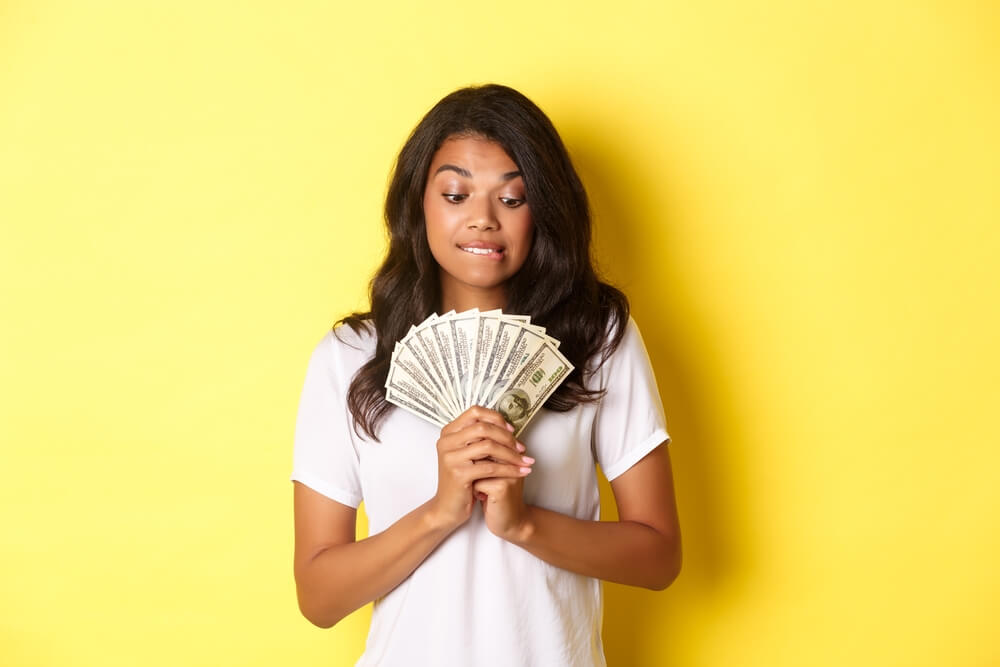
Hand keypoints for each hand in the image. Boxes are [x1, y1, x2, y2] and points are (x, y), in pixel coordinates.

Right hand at [429, 406, 532, 532]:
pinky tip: (520, 472)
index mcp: (448, 433)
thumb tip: (507, 426)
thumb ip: (479, 438)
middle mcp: (446, 442)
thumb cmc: (461, 480)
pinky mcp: (459, 474)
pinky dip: (509, 469)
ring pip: (489, 446)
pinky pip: (490, 467)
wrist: (447, 508)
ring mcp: (451, 458)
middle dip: (507, 437)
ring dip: (511, 454)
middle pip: (483, 428)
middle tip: (521, 448)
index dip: (496, 418)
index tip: (511, 430)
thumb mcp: (467, 454)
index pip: (475, 412)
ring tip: (524, 461)